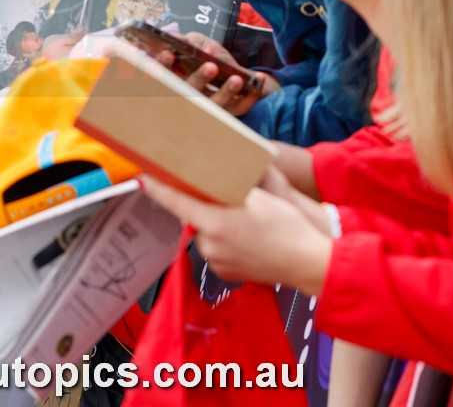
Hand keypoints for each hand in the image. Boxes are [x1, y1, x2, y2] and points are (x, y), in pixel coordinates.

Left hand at [140, 169, 331, 292]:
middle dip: (204, 208)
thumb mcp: (258, 198)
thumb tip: (212, 187)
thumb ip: (229, 192)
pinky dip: (225, 241)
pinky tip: (247, 237)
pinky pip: (217, 250)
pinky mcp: (226, 274)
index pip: (176, 203)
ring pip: (207, 235)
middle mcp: (210, 246)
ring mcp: (217, 263)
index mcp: (214, 224)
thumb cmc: (287, 227)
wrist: (309, 263)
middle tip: (226, 199)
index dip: (158, 189)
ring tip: (245, 221)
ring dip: (217, 225)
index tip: (143, 178)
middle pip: (195, 218)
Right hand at [152, 31, 276, 115]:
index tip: (168, 53)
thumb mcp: (199, 43)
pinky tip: (258, 78)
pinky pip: (242, 106)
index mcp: (178, 79)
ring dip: (226, 92)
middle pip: (190, 93)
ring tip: (236, 78)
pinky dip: (252, 95)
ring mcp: (212, 106)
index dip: (163, 67)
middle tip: (211, 66)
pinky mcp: (233, 110)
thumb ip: (189, 40)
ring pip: (215, 104)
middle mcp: (191, 96)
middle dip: (199, 79)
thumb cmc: (211, 57)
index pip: (164, 77)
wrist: (235, 72)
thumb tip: (176, 39)